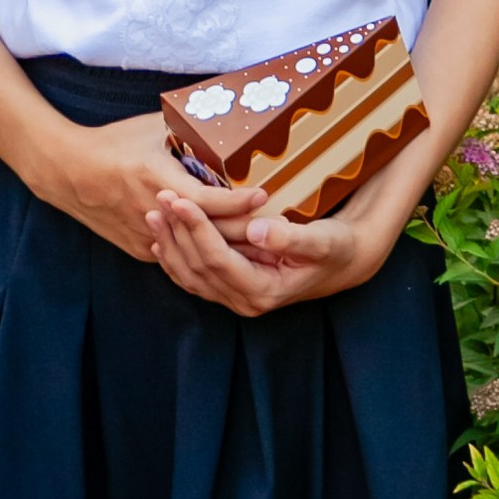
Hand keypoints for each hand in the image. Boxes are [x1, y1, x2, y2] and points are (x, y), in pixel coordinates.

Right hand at [33, 112, 261, 264]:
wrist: (67, 172)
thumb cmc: (114, 143)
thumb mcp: (152, 127)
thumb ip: (188, 129)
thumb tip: (226, 114)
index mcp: (156, 179)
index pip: (209, 200)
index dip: (241, 201)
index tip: (266, 193)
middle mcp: (152, 212)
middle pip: (210, 231)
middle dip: (246, 229)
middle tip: (279, 223)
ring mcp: (146, 236)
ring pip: (196, 247)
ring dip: (228, 244)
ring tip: (264, 238)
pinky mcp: (141, 250)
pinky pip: (181, 251)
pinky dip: (202, 248)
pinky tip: (228, 244)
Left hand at [145, 179, 409, 316]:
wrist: (344, 262)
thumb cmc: (336, 248)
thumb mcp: (323, 240)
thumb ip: (291, 237)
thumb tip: (257, 229)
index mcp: (263, 291)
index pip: (218, 260)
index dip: (196, 230)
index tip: (180, 200)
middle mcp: (245, 301)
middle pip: (197, 267)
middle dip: (176, 232)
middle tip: (160, 197)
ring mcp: (235, 297)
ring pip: (190, 274)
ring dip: (169, 243)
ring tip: (154, 212)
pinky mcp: (231, 287)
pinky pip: (194, 276)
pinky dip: (174, 256)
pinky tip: (161, 236)